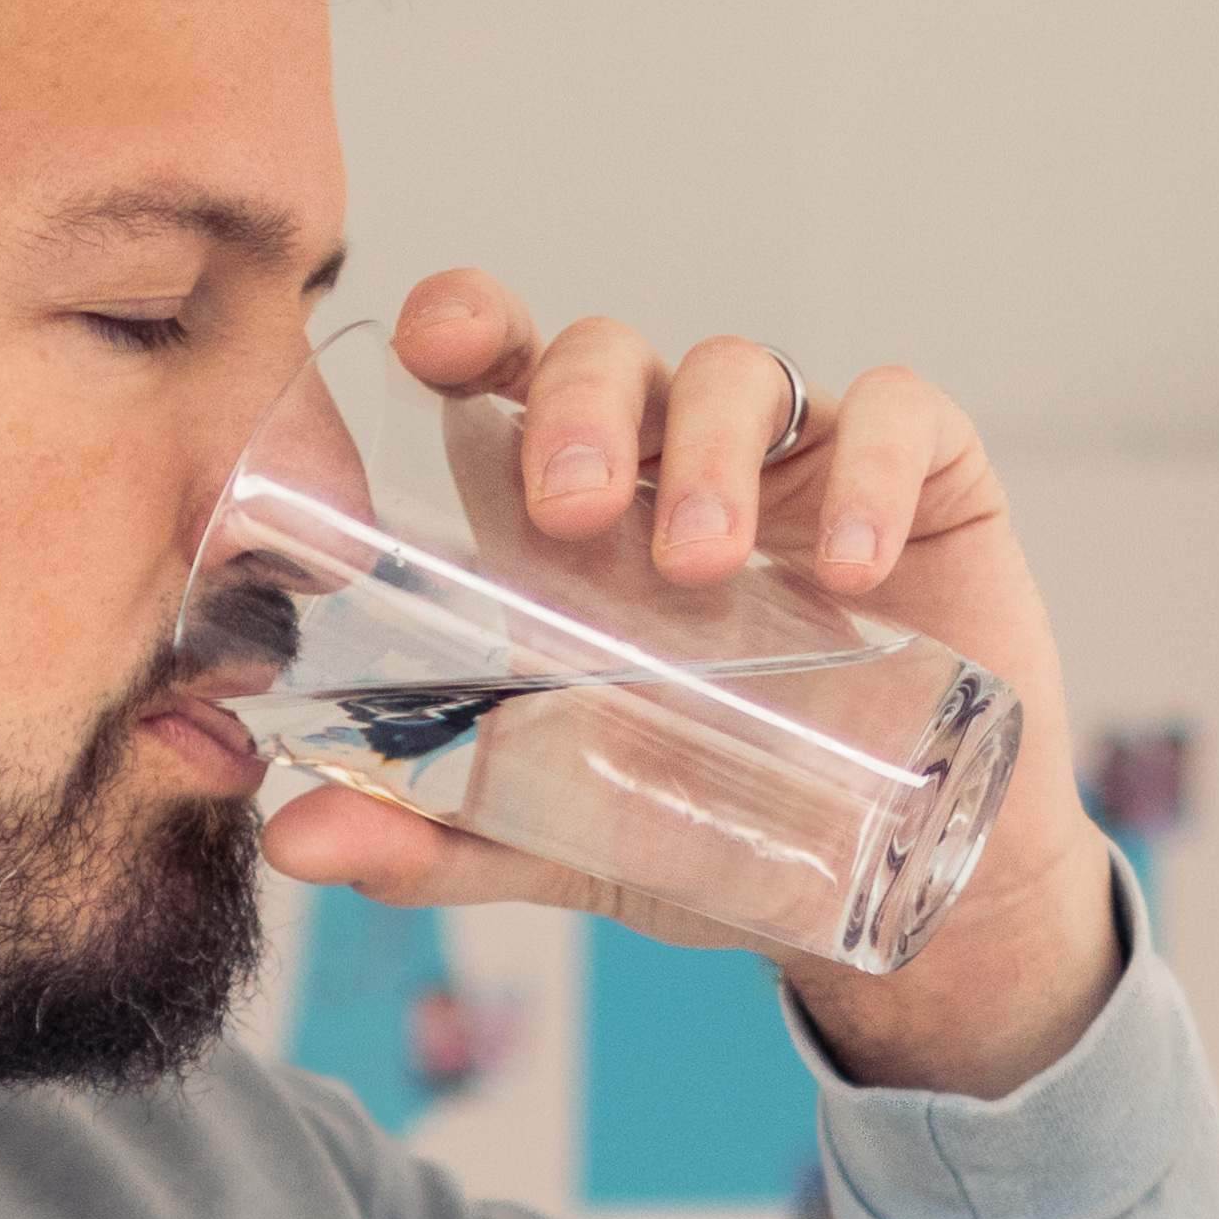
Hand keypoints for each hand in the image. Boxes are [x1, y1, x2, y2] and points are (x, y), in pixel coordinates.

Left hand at [254, 269, 1126, 1100]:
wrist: (908, 897)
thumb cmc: (722, 825)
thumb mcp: (569, 838)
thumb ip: (438, 833)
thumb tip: (293, 843)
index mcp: (570, 512)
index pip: (504, 366)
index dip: (466, 321)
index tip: (434, 345)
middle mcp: (672, 459)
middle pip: (608, 356)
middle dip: (579, 407)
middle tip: (569, 513)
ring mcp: (798, 460)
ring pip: (740, 371)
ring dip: (708, 453)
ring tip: (698, 568)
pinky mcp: (924, 479)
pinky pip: (897, 417)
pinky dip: (869, 474)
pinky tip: (849, 568)